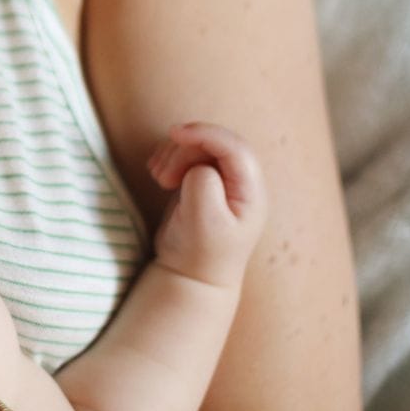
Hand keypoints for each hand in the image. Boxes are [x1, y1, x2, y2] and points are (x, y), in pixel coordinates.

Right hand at [145, 121, 266, 286]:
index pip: (235, 148)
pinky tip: (159, 176)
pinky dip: (169, 158)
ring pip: (198, 145)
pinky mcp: (202, 179)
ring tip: (159, 179)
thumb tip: (199, 166)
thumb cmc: (200, 253)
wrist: (191, 276)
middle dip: (183, 150)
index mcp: (250, 192)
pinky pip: (186, 153)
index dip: (206, 134)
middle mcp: (241, 181)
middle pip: (214, 143)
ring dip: (173, 154)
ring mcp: (222, 178)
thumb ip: (203, 185)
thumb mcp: (204, 222)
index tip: (175, 134)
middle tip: (162, 178)